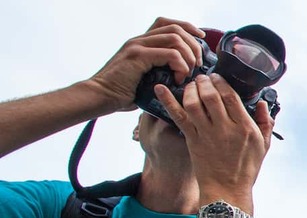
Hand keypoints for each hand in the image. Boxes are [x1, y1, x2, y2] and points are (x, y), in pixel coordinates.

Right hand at [85, 17, 205, 112]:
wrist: (98, 97)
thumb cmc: (122, 93)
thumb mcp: (146, 78)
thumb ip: (161, 71)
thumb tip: (183, 78)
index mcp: (141, 42)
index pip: (168, 24)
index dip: (188, 27)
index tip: (201, 38)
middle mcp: (139, 40)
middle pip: (176, 29)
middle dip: (193, 45)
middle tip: (198, 64)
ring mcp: (137, 46)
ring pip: (175, 38)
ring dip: (189, 55)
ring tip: (189, 72)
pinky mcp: (137, 56)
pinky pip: (170, 54)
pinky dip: (181, 65)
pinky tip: (179, 78)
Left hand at [157, 74, 273, 199]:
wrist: (227, 191)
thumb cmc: (246, 169)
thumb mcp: (263, 146)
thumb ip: (265, 122)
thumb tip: (262, 103)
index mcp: (244, 127)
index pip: (231, 95)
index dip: (221, 81)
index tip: (217, 76)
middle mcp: (225, 128)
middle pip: (211, 95)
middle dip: (204, 81)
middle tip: (202, 77)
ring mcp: (206, 134)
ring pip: (194, 103)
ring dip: (190, 89)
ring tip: (190, 84)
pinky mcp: (191, 140)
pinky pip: (178, 117)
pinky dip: (167, 101)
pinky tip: (160, 89)